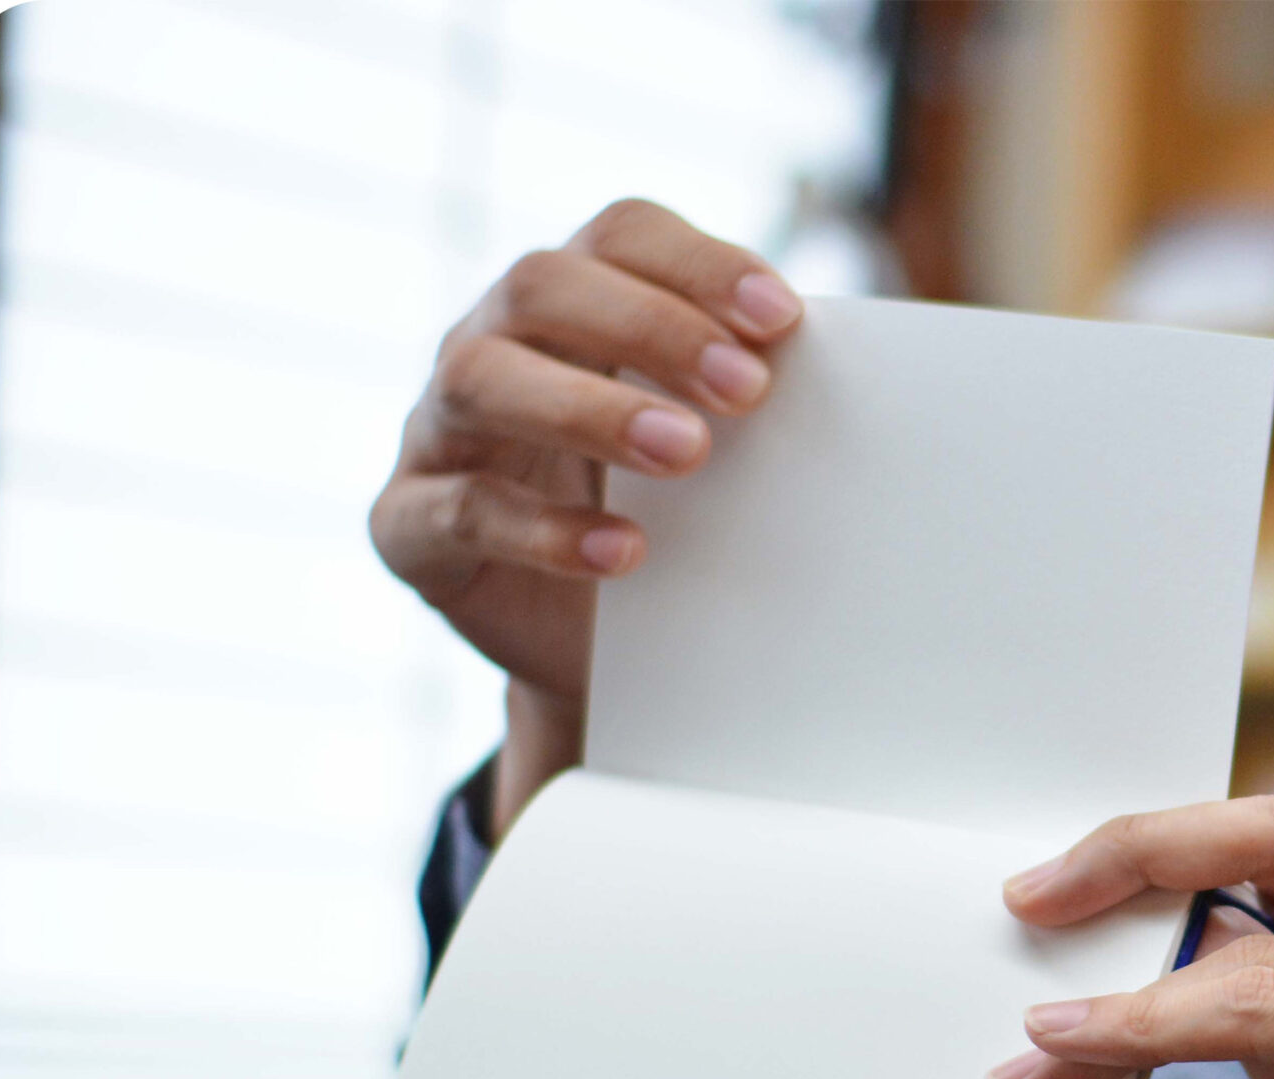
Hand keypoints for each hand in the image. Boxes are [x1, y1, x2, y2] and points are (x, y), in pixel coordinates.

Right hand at [368, 199, 801, 832]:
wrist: (593, 649)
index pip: (621, 235)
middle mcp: (489, 342)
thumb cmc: (666, 517)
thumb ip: (749, 395)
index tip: (785, 317)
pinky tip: (625, 549)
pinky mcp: (408, 525)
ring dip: (593, 408)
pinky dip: (545, 528)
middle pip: (543, 285)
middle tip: (749, 391)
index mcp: (570, 301)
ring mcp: (437, 429)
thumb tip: (866, 374)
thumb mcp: (712, 446)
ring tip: (689, 453)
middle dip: (652, 328)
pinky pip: (458, 510)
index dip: (698, 264)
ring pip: (482, 378)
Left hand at [988, 794, 1273, 1078]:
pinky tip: (1082, 1053)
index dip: (1181, 849)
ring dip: (1119, 993)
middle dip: (1138, 852)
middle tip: (1027, 901)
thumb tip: (1167, 981)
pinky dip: (1156, 1027)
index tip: (1073, 890)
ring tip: (1028, 1043)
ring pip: (1258, 941)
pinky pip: (1267, 1013)